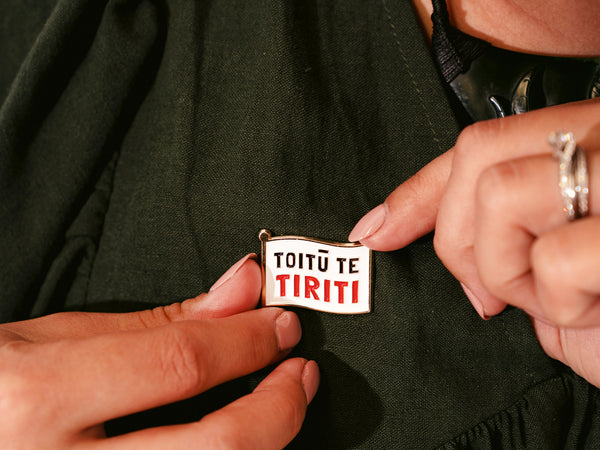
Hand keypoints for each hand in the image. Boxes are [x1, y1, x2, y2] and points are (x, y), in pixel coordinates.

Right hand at [0, 254, 318, 448]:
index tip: (280, 326)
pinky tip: (238, 441)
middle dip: (278, 409)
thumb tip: (241, 289)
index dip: (247, 341)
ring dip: (265, 443)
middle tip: (299, 373)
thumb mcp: (59, 338)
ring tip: (278, 407)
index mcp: (39, 398)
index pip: (180, 363)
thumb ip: (159, 322)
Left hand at [349, 98, 599, 385]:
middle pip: (480, 158)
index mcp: (585, 141)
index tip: (376, 232)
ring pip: (504, 194)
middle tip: (495, 297)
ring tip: (555, 301)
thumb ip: (485, 234)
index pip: (480, 144)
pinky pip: (557, 255)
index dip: (419, 190)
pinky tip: (590, 312)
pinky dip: (557, 300)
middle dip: (460, 242)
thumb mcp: (540, 266)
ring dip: (508, 270)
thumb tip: (389, 227)